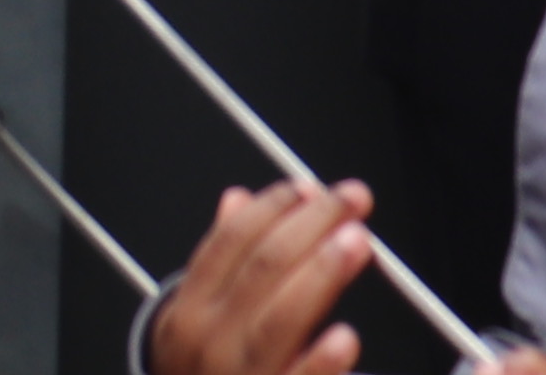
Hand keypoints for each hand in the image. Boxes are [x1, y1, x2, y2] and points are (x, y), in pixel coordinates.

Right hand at [148, 178, 373, 374]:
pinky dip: (321, 362)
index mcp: (188, 310)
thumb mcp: (194, 320)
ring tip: (357, 242)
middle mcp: (207, 342)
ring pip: (280, 317)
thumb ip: (218, 261)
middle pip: (262, 267)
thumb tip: (237, 199)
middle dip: (311, 226)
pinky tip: (347, 337)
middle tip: (352, 202)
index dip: (275, 207)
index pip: (231, 241)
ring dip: (321, 274)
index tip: (312, 188)